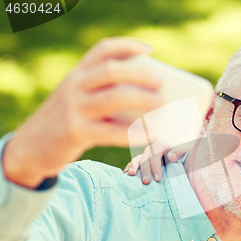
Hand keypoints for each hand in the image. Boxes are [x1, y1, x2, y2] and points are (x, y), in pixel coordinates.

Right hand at [2, 37, 162, 187]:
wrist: (31, 146)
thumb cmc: (69, 121)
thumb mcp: (79, 99)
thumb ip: (106, 95)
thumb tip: (153, 101)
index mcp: (78, 74)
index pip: (103, 50)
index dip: (128, 46)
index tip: (150, 51)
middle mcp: (74, 86)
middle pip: (111, 71)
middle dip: (140, 74)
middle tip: (160, 82)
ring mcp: (73, 108)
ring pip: (113, 98)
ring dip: (142, 100)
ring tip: (161, 105)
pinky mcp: (75, 132)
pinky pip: (110, 131)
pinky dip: (133, 133)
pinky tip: (150, 135)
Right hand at [123, 140, 189, 183]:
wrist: (181, 151)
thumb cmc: (183, 151)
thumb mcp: (185, 148)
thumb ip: (179, 151)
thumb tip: (171, 157)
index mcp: (161, 144)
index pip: (155, 155)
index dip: (155, 166)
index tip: (158, 179)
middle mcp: (151, 148)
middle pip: (145, 158)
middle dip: (145, 170)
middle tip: (146, 182)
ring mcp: (146, 154)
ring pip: (137, 159)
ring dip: (133, 167)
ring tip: (131, 175)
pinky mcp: (143, 160)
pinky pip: (134, 162)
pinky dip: (130, 167)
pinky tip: (125, 175)